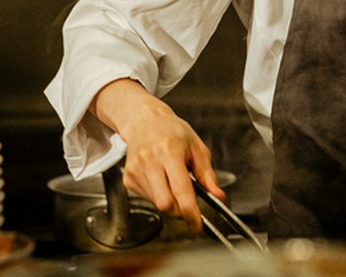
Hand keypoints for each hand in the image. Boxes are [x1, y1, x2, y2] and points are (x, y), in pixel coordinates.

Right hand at [92, 78, 223, 231]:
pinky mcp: (128, 178)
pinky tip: (161, 180)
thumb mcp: (196, 147)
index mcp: (169, 151)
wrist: (145, 121)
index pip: (181, 190)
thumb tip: (217, 195)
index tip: (197, 224)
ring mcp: (136, 170)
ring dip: (170, 202)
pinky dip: (158, 196)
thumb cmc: (172, 131)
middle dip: (180, 211)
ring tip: (173, 181)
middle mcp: (150, 161)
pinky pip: (147, 199)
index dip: (191, 212)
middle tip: (189, 205)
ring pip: (156, 204)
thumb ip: (207, 174)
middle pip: (165, 203)